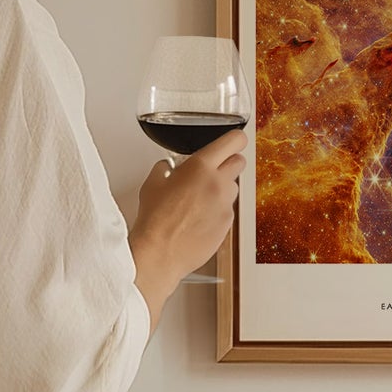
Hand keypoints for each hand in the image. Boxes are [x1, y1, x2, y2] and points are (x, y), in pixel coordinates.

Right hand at [129, 127, 246, 328]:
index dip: (235, 139)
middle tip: (213, 170)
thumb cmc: (155, 220)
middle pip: (239, 162)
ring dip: (222, 188)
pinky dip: (218, 210)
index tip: (234, 141)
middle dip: (228, 163)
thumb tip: (168, 167)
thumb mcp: (152, 183)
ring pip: (233, 187)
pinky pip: (228, 210)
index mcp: (201, 167)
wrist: (160, 252)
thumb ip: (165, 168)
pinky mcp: (228, 224)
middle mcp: (219, 183)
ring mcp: (226, 205)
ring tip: (199, 199)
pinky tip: (199, 218)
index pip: (234, 141)